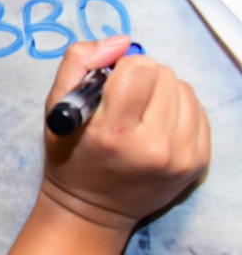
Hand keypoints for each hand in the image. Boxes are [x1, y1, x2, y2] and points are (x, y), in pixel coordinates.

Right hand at [40, 36, 209, 232]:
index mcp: (114, 133)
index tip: (111, 86)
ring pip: (185, 90)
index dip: (122, 69)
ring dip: (162, 94)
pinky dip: (177, 111)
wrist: (92, 211)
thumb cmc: (70, 158)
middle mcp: (155, 147)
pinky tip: (156, 127)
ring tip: (140, 115)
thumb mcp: (56, 108)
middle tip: (124, 104)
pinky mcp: (199, 162)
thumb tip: (121, 42)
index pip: (141, 68)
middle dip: (142, 81)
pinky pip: (199, 111)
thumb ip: (79, 63)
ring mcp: (182, 157)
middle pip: (164, 75)